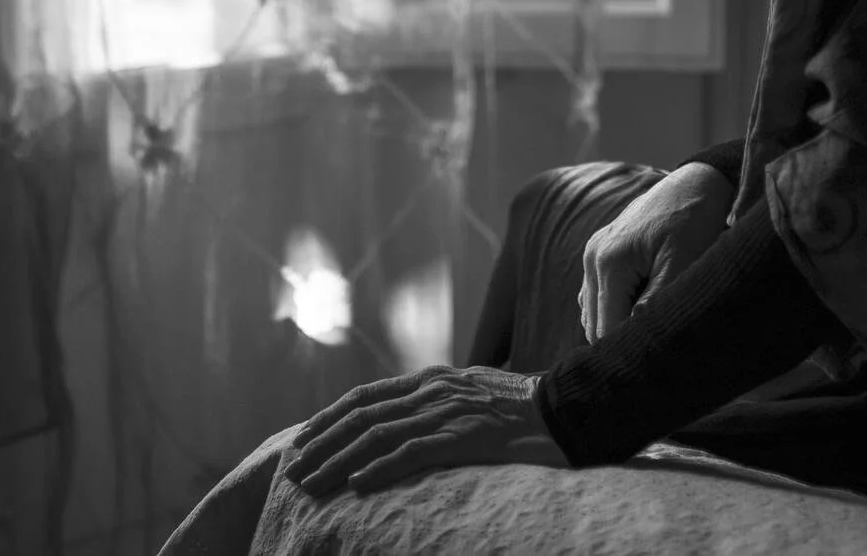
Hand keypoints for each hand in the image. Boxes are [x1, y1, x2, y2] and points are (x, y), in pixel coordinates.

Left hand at [284, 364, 565, 497]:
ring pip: (378, 434)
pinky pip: (413, 451)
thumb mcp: (474, 398)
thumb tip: (413, 427)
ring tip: (312, 484)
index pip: (366, 396)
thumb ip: (442, 406)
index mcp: (432, 380)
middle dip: (322, 444)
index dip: (330, 418)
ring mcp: (448, 410)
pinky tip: (357, 486)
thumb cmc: (528, 412)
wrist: (572, 408)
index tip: (303, 441)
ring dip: (338, 461)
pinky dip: (380, 468)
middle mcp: (432, 389)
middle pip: (362, 416)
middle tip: (294, 470)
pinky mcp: (465, 435)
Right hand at [577, 162, 733, 340]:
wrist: (696, 183)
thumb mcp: (681, 265)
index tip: (653, 362)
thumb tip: (634, 340)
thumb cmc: (694, 221)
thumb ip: (655, 304)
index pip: (605, 328)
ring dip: (617, 325)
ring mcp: (594, 252)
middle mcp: (592, 257)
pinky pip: (597, 294)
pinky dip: (614, 308)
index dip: (627, 351)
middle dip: (621, 341)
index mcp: (608, 261)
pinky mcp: (601, 251)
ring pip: (593, 311)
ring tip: (652, 328)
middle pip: (594, 324)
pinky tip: (642, 308)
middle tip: (656, 352)